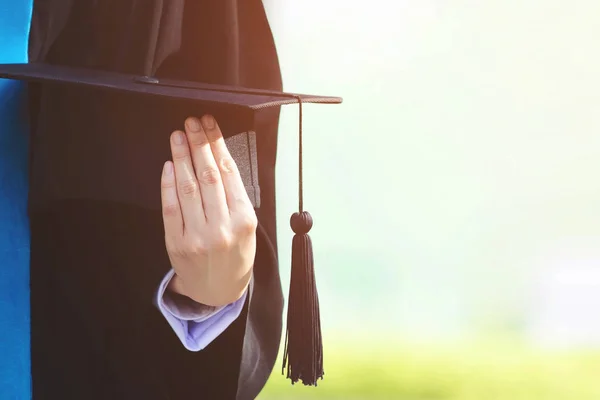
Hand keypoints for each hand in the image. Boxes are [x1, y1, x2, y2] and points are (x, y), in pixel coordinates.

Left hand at [160, 115, 256, 306]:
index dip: (217, 145)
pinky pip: (171, 208)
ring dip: (182, 157)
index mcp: (244, 220)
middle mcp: (222, 227)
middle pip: (209, 175)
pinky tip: (169, 165)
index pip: (229, 173)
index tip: (210, 126)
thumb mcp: (249, 228)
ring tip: (178, 136)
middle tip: (191, 123)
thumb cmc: (236, 255)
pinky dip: (168, 184)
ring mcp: (197, 236)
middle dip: (199, 145)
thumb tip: (219, 159)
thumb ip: (236, 198)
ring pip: (188, 187)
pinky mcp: (176, 243)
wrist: (219, 291)